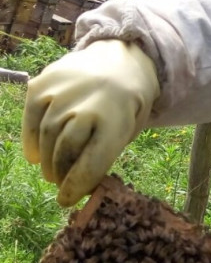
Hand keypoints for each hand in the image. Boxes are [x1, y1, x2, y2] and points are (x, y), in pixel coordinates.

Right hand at [22, 40, 159, 205]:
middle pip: (65, 150)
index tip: (66, 200)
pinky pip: (32, 117)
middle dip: (60, 174)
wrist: (119, 62)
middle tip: (60, 184)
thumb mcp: (126, 133)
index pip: (91, 163)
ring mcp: (63, 90)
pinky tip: (36, 155)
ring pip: (47, 136)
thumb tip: (78, 190)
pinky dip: (31, 140)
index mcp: (117, 120)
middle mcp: (88, 103)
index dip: (76, 186)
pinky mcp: (43, 81)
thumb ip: (104, 157)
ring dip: (46, 161)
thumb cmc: (124, 108)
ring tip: (51, 172)